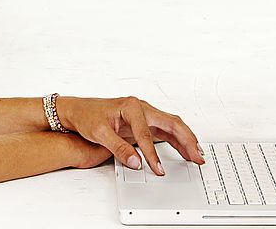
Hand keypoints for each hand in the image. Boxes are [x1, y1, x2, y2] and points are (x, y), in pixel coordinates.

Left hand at [55, 95, 205, 175]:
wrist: (79, 111)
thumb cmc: (87, 116)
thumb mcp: (100, 133)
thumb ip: (119, 148)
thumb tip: (136, 162)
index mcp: (132, 106)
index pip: (147, 133)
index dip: (153, 154)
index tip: (158, 169)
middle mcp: (142, 107)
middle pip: (171, 123)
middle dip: (186, 140)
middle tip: (197, 156)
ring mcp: (145, 114)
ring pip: (172, 125)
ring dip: (186, 140)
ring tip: (197, 155)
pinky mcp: (144, 122)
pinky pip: (165, 130)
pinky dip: (177, 140)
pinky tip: (184, 150)